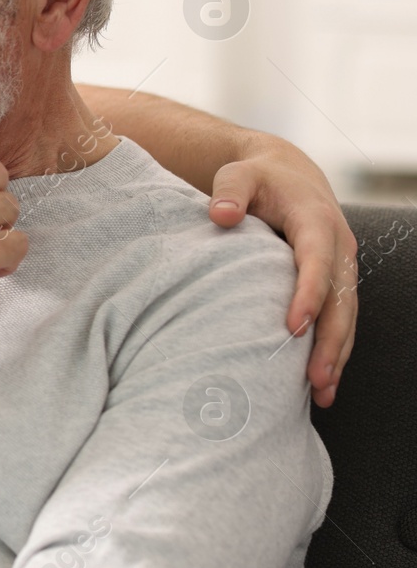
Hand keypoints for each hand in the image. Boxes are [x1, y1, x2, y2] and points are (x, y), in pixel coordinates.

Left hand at [208, 134, 356, 405]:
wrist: (288, 174)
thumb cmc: (256, 178)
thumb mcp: (238, 175)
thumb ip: (229, 191)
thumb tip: (220, 214)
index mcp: (316, 220)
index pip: (316, 260)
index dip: (308, 293)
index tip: (294, 327)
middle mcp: (338, 246)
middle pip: (341, 299)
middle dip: (330, 340)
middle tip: (314, 379)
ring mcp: (342, 266)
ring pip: (346, 316)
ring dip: (337, 354)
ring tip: (322, 394)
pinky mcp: (336, 282)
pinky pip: (341, 319)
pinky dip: (335, 350)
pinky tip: (322, 384)